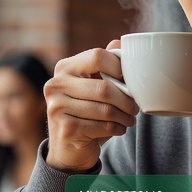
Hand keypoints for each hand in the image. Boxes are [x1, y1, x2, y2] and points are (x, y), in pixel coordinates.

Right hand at [44, 40, 138, 172]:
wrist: (68, 150)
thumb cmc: (86, 113)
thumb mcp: (94, 86)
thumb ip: (106, 65)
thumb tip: (119, 42)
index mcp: (64, 68)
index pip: (97, 56)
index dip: (119, 68)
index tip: (129, 81)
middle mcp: (55, 85)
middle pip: (104, 87)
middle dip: (127, 100)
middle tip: (135, 107)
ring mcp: (57, 108)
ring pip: (106, 109)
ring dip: (125, 117)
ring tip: (129, 119)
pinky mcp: (66, 129)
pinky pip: (104, 126)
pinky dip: (118, 129)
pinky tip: (119, 129)